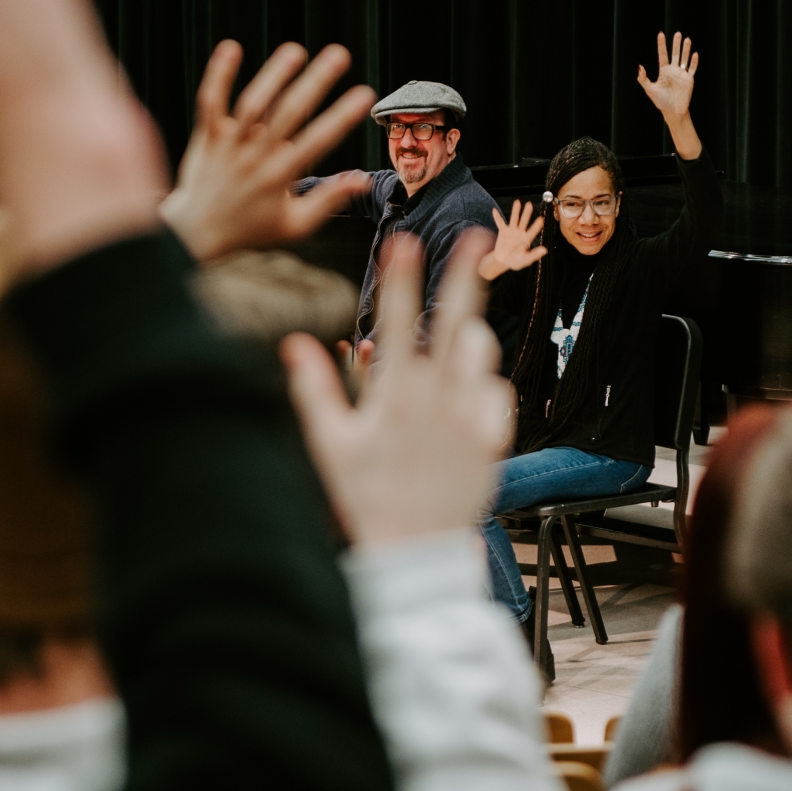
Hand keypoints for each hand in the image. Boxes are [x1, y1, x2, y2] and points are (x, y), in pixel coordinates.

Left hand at [162, 38, 374, 261]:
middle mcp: (256, 158)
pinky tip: (232, 47)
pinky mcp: (208, 137)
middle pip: (288, 113)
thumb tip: (362, 179)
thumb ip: (329, 201)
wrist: (197, 234)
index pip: (318, 141)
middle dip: (316, 82)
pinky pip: (211, 102)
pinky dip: (219, 75)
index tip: (364, 94)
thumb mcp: (296, 225)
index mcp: (281, 177)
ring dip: (274, 74)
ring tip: (296, 50)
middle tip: (340, 54)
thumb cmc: (253, 230)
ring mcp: (230, 145)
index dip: (342, 116)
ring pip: (253, 104)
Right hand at [285, 230, 512, 545]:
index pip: (395, 322)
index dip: (399, 278)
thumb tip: (293, 343)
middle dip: (465, 276)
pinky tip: (469, 395)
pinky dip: (484, 385)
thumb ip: (313, 390)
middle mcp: (436, 401)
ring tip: (459, 335)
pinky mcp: (494, 440)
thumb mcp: (331, 444)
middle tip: (476, 237)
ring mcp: (470, 419)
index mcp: (394, 397)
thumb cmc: (367, 499)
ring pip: (481, 354)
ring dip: (471, 335)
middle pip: (455, 323)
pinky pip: (498, 393)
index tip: (402, 242)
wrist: (415, 553)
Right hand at [478, 197, 546, 280]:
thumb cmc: (516, 261)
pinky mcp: (503, 232)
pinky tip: (494, 210)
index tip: (541, 219)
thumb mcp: (526, 259)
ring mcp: (512, 231)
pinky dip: (497, 217)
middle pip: (524, 221)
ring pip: (514, 219)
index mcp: (527, 239)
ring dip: (515, 211)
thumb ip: (535, 254)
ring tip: (517, 202)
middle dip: (527, 213)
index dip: (537, 225)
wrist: (504, 261)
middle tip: (529, 205)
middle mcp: (520, 233)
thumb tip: (545, 250)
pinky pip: (500, 223)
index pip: (533, 231)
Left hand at [638, 31, 701, 158]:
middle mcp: (673, 71)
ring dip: (686, 49)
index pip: (662, 55)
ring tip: (687, 39)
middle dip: (676, 44)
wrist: (673, 111)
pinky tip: (695, 54)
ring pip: (684, 58)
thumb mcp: (650, 89)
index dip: (661, 45)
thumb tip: (640, 67)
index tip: (661, 34)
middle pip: (675, 54)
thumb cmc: (660, 101)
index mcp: (664, 71)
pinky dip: (694, 62)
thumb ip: (644, 78)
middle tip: (677, 33)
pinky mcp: (689, 79)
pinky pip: (692, 68)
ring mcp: (682, 74)